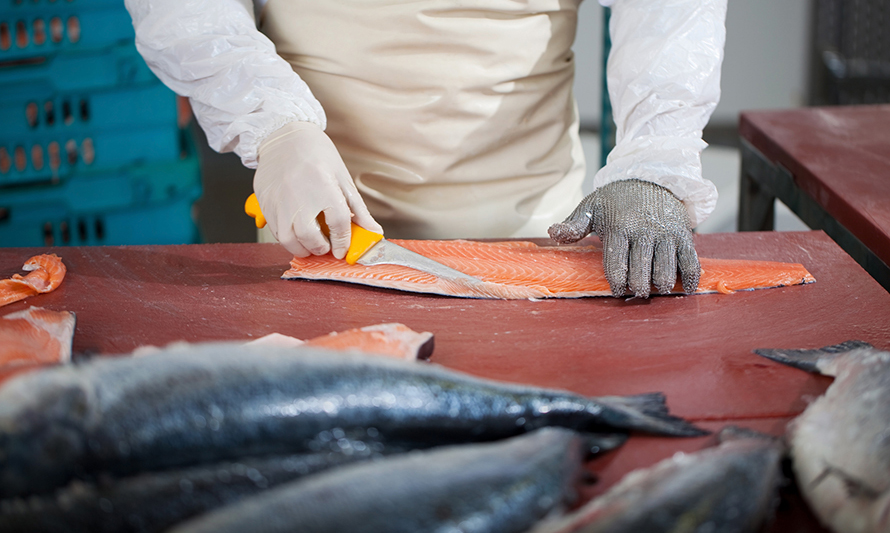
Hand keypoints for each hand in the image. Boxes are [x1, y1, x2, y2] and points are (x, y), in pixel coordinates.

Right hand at [254, 122, 381, 258]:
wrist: (284, 136)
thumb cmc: (315, 154)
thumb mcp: (342, 178)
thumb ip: (357, 209)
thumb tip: (373, 231)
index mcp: (324, 187)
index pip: (338, 224)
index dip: (343, 242)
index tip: (342, 249)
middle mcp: (299, 195)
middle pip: (309, 237)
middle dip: (320, 248)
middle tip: (326, 246)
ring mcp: (278, 200)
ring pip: (288, 239)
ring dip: (302, 248)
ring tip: (311, 243)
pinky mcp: (265, 203)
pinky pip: (274, 230)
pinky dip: (287, 238)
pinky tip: (297, 232)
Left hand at [548, 179, 699, 297]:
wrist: (651, 176)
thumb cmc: (617, 198)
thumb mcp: (592, 206)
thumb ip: (574, 225)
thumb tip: (554, 234)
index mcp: (619, 227)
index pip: (616, 262)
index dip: (617, 281)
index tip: (616, 291)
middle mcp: (644, 231)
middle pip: (642, 269)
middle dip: (639, 286)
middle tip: (636, 294)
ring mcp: (666, 234)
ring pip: (666, 267)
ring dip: (662, 284)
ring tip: (656, 291)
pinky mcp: (684, 235)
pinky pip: (690, 261)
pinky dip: (689, 278)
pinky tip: (684, 289)